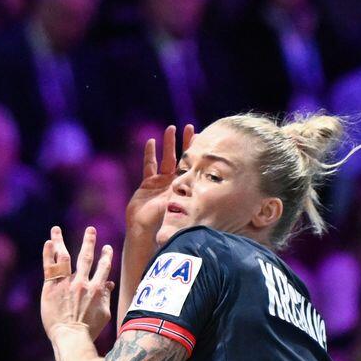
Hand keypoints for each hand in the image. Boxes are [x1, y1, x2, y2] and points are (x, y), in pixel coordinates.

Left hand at [41, 225, 115, 340]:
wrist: (70, 337)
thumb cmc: (88, 330)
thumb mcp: (104, 314)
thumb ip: (106, 297)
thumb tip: (110, 284)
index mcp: (96, 289)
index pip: (103, 267)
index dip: (106, 256)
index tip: (107, 247)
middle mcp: (82, 282)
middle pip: (86, 257)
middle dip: (89, 241)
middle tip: (90, 230)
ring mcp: (66, 283)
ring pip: (64, 256)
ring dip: (60, 240)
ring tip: (56, 229)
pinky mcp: (51, 287)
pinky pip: (49, 267)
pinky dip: (48, 254)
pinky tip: (48, 243)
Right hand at [126, 124, 194, 247]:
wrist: (147, 233)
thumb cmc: (166, 224)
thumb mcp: (183, 210)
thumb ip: (192, 203)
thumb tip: (213, 201)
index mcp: (185, 187)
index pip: (194, 165)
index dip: (197, 152)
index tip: (203, 137)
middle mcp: (174, 182)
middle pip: (181, 158)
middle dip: (186, 143)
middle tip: (191, 128)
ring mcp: (161, 182)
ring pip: (165, 158)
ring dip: (168, 143)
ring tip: (171, 128)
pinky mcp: (147, 184)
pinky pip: (149, 166)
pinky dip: (149, 154)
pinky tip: (151, 142)